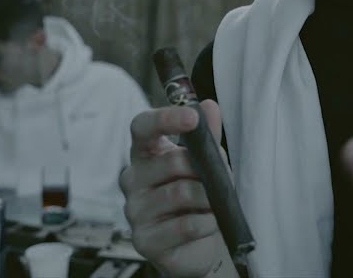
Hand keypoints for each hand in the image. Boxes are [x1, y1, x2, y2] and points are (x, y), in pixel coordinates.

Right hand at [119, 101, 235, 277]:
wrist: (196, 246)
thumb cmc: (196, 198)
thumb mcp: (205, 163)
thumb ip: (206, 136)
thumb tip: (208, 106)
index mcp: (144, 154)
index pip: (142, 128)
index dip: (165, 119)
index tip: (192, 118)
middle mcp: (133, 180)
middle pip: (171, 162)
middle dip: (204, 170)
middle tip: (219, 181)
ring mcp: (135, 211)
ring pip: (180, 193)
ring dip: (208, 198)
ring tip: (215, 205)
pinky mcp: (144, 241)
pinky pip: (184, 225)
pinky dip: (206, 223)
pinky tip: (209, 223)